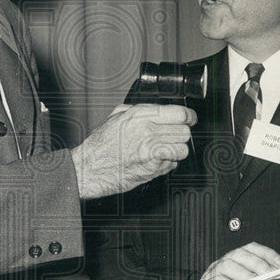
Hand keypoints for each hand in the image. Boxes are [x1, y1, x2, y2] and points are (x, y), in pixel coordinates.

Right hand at [71, 103, 196, 198]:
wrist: (90, 168)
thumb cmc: (101, 144)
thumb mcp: (117, 116)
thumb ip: (140, 110)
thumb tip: (160, 110)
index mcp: (140, 116)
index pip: (179, 113)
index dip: (188, 116)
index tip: (189, 119)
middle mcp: (148, 132)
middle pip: (184, 131)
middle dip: (180, 133)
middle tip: (173, 135)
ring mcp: (152, 152)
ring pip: (183, 149)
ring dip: (177, 149)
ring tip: (165, 148)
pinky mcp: (153, 169)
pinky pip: (173, 164)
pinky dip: (168, 162)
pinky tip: (156, 160)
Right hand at [194, 242, 279, 279]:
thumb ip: (259, 278)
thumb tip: (279, 276)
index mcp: (234, 259)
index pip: (251, 248)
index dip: (267, 254)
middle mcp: (223, 263)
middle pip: (240, 255)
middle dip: (258, 264)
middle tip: (272, 275)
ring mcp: (212, 273)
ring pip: (227, 266)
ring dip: (245, 275)